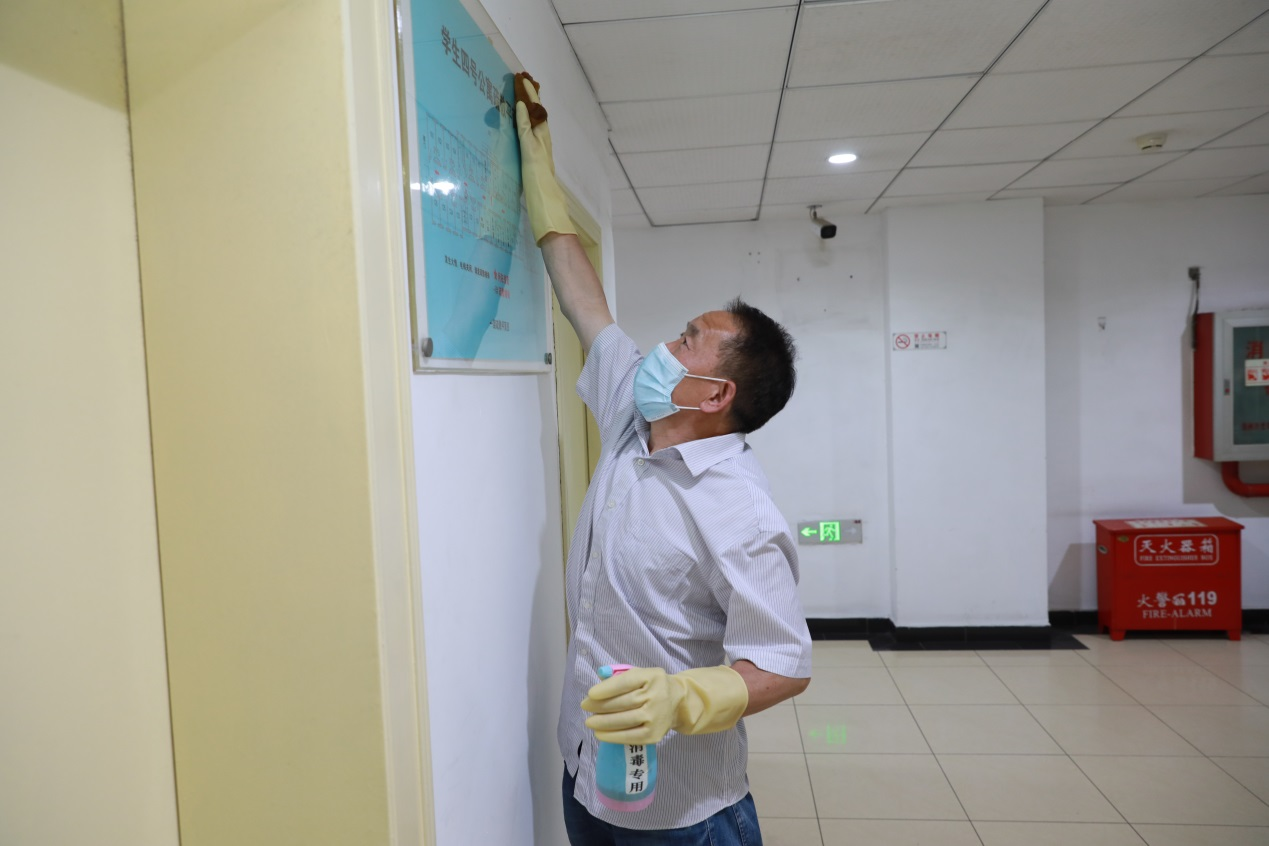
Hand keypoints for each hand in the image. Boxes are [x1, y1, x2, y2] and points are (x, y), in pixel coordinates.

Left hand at [514, 71, 575, 243]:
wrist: (552, 218)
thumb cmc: (544, 209)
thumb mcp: (535, 188)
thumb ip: (534, 180)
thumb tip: (531, 182)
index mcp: (544, 158)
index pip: (540, 129)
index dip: (535, 112)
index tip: (530, 96)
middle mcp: (545, 151)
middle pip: (540, 118)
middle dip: (534, 98)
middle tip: (527, 79)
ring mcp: (539, 153)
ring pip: (534, 120)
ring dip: (529, 100)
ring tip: (523, 82)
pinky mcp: (532, 157)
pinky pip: (525, 132)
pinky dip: (522, 117)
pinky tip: (518, 103)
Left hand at [581, 665, 748, 744]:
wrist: (678, 702)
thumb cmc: (651, 686)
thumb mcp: (640, 674)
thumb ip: (619, 677)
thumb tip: (598, 685)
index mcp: (651, 676)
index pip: (626, 682)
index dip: (606, 689)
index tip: (590, 694)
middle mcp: (656, 695)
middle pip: (623, 702)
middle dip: (600, 706)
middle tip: (585, 707)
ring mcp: (656, 717)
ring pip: (624, 720)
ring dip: (603, 722)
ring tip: (590, 722)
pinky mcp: (654, 734)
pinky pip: (630, 737)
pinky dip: (612, 736)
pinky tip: (600, 734)